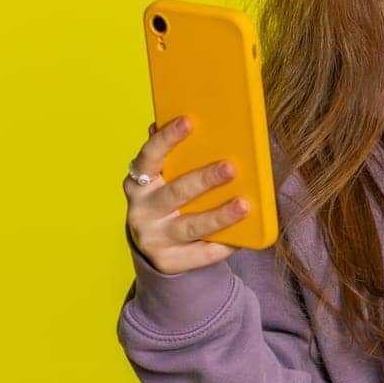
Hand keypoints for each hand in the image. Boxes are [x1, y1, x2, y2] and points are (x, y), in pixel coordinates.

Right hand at [124, 118, 247, 274]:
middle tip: (230, 168)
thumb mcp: (167, 179)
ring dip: (218, 216)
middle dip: (203, 180)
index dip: (166, 139)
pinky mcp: (168, 261)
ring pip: (189, 226)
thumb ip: (177, 158)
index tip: (188, 121)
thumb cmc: (172, 202)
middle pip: (174, 193)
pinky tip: (242, 237)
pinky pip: (201, 253)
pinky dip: (223, 244)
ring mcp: (153, 238)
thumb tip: (197, 124)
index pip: (149, 157)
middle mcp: (141, 210)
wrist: (161, 247)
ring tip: (244, 205)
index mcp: (139, 182)